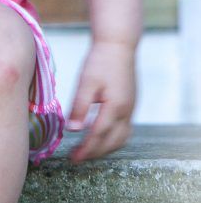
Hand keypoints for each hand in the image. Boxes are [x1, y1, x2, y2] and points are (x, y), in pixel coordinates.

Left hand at [66, 40, 136, 162]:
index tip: (72, 158)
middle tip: (76, 158)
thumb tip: (72, 130)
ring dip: (105, 148)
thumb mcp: (86, 82)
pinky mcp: (130, 104)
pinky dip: (113, 139)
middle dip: (94, 152)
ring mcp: (131, 108)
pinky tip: (100, 136)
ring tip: (87, 151)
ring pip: (121, 138)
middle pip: (112, 142)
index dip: (85, 149)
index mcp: (115, 107)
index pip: (98, 135)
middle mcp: (126, 111)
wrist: (118, 44)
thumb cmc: (100, 60)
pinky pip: (124, 129)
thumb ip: (80, 107)